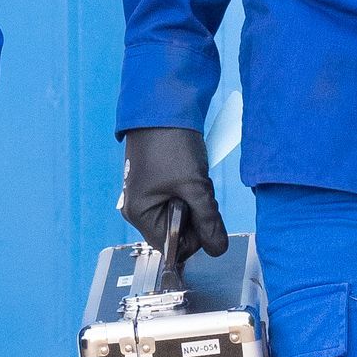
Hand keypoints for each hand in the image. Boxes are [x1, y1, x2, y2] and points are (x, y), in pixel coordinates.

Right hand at [121, 126, 227, 261]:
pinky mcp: (155, 185)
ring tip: (193, 178)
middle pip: (176, 233)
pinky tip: (190, 174)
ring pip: (180, 216)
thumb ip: (208, 221)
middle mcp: (138, 209)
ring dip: (194, 202)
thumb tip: (218, 248)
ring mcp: (146, 196)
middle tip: (198, 190)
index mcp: (139, 214)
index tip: (205, 215)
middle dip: (195, 216)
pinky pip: (178, 200)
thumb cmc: (171, 144)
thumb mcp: (195, 186)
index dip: (194, 237)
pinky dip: (190, 192)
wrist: (164, 108)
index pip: (171, 247)